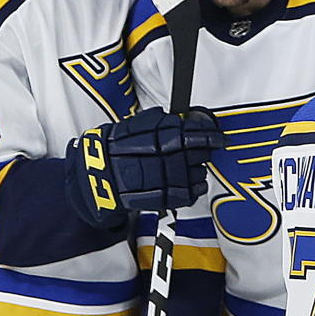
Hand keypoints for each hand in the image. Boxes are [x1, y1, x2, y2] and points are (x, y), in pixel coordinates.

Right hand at [64, 106, 223, 229]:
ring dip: (198, 169)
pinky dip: (194, 188)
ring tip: (187, 167)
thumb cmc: (113, 149)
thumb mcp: (134, 124)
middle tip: (200, 150)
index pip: (197, 133)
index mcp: (162, 135)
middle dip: (203, 151)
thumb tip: (179, 117)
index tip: (217, 136)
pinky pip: (191, 193)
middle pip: (200, 153)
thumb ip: (159, 121)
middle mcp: (168, 157)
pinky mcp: (166, 198)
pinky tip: (189, 183)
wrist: (97, 176)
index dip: (211, 135)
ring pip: (198, 173)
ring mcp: (168, 179)